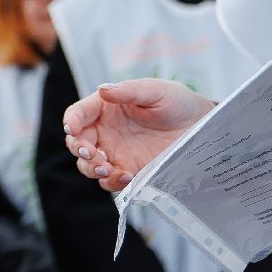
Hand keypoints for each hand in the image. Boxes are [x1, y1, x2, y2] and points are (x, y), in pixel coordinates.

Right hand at [63, 79, 214, 191]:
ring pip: (87, 164)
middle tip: (90, 152)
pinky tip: (126, 176)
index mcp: (105, 108)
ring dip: (91, 168)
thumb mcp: (155, 90)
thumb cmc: (176, 102)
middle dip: (78, 148)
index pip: (78, 114)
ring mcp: (114, 153)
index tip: (72, 128)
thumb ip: (129, 90)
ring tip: (106, 169)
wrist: (200, 127)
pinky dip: (111, 182)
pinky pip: (109, 181)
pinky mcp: (126, 171)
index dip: (71, 121)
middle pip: (77, 142)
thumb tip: (103, 89)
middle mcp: (104, 131)